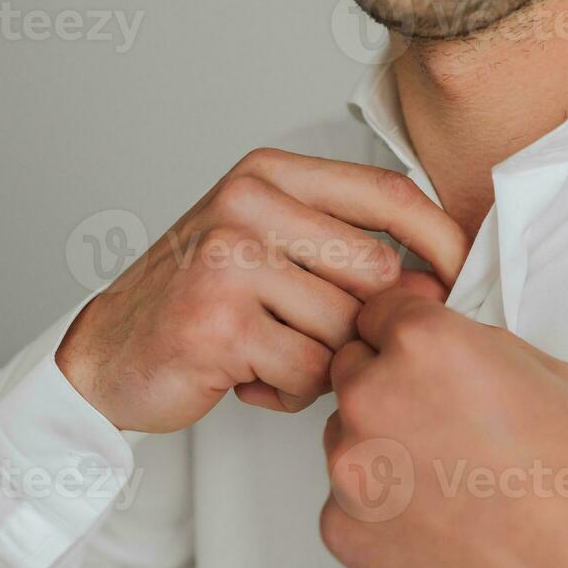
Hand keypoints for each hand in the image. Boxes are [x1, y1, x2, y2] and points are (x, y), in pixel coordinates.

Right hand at [55, 148, 468, 432]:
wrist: (106, 354)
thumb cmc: (200, 301)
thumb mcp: (269, 243)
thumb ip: (344, 244)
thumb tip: (439, 282)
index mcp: (270, 175)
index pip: (389, 194)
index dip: (440, 240)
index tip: (461, 278)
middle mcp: (248, 204)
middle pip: (376, 273)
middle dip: (364, 324)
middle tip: (317, 338)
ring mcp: (230, 260)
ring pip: (345, 329)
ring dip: (323, 362)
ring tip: (272, 355)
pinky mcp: (219, 321)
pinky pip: (308, 372)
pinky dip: (290, 391)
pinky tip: (250, 377)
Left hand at [320, 277, 567, 567]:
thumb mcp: (550, 374)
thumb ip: (478, 346)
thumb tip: (449, 344)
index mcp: (424, 344)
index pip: (378, 310)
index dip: (405, 333)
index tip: (420, 357)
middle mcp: (373, 395)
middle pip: (353, 369)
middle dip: (389, 387)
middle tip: (444, 424)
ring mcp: (349, 466)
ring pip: (346, 436)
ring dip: (382, 448)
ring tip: (447, 481)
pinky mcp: (341, 528)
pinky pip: (347, 501)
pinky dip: (380, 509)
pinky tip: (435, 522)